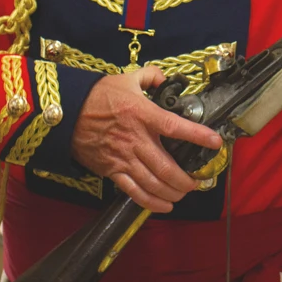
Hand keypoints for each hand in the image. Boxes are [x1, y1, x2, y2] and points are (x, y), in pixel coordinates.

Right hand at [71, 66, 222, 212]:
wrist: (66, 112)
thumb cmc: (98, 95)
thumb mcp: (127, 78)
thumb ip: (151, 76)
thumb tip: (165, 79)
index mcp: (143, 114)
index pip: (175, 127)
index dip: (198, 135)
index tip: (215, 142)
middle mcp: (136, 139)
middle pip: (167, 167)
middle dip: (186, 179)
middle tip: (196, 182)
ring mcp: (124, 158)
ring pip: (153, 183)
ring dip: (172, 192)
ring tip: (182, 193)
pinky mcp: (112, 171)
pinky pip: (134, 192)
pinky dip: (151, 202)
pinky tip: (164, 205)